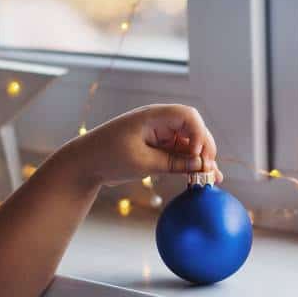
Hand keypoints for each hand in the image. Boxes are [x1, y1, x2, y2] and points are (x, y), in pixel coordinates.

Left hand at [66, 104, 222, 187]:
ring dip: (201, 160)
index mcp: (153, 116)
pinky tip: (200, 178)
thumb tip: (201, 166)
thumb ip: (173, 164)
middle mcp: (159, 122)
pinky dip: (189, 165)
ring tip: (212, 179)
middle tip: (210, 171)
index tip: (198, 156)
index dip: (199, 134)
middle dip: (205, 149)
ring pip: (189, 144)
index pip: (188, 116)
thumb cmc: (108, 157)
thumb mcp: (143, 163)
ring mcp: (160, 134)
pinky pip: (180, 154)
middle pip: (193, 129)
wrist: (85, 163)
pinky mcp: (157, 147)